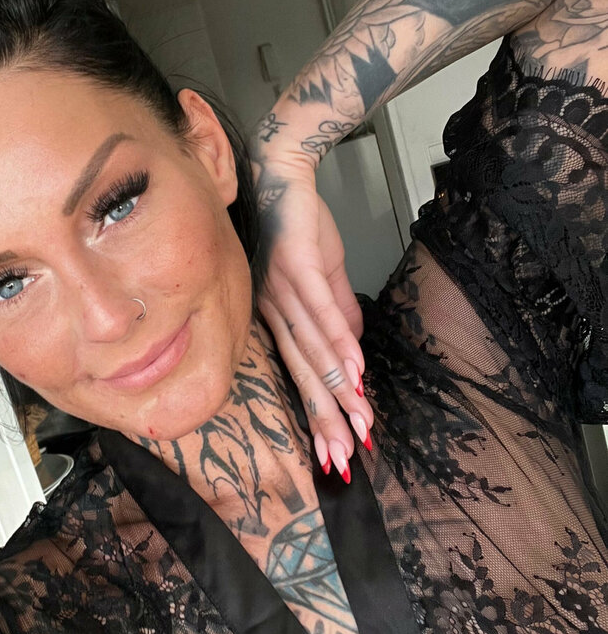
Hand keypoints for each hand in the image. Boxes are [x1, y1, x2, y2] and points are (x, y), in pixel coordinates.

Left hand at [254, 156, 374, 480]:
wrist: (280, 174)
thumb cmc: (298, 224)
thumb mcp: (323, 274)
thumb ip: (339, 312)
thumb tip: (356, 349)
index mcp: (279, 317)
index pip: (302, 374)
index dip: (320, 415)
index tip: (337, 454)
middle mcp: (275, 312)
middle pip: (303, 375)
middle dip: (325, 420)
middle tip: (344, 459)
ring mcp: (283, 292)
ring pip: (312, 351)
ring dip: (337, 391)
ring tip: (359, 424)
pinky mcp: (296, 268)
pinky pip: (318, 312)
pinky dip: (337, 343)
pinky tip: (353, 371)